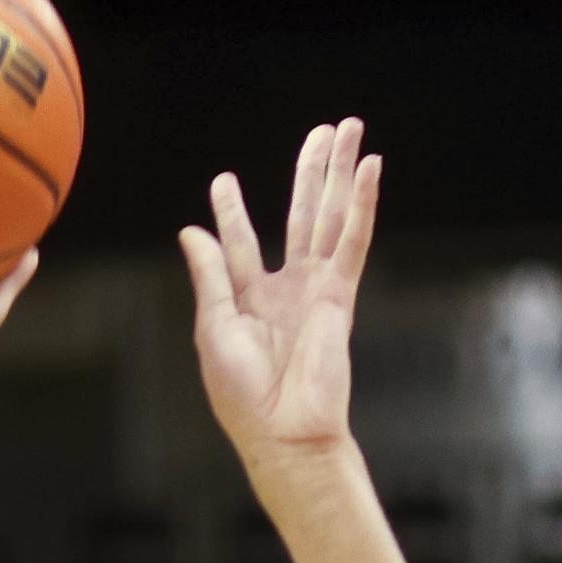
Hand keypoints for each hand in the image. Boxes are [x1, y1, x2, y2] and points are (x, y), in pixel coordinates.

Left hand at [181, 119, 379, 472]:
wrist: (284, 433)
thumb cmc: (243, 395)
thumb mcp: (213, 330)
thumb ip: (209, 277)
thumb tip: (192, 233)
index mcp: (248, 302)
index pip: (240, 245)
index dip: (231, 214)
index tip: (223, 182)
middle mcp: (286, 290)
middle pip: (300, 217)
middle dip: (310, 173)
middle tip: (322, 132)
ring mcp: (316, 290)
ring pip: (330, 217)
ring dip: (340, 172)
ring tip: (348, 129)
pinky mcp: (340, 296)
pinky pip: (353, 241)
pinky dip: (362, 204)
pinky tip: (370, 167)